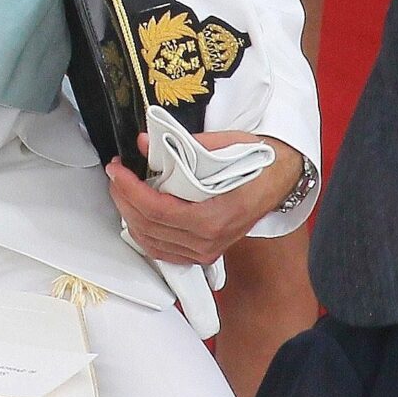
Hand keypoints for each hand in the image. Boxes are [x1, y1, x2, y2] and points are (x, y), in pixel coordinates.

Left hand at [105, 131, 304, 267]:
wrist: (281, 179)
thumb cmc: (258, 162)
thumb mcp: (223, 144)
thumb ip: (181, 145)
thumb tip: (144, 142)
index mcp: (214, 216)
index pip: (158, 210)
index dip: (130, 190)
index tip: (117, 170)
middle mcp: (209, 240)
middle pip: (150, 227)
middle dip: (124, 199)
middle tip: (115, 175)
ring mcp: (207, 250)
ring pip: (152, 243)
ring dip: (130, 217)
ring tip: (122, 191)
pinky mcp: (204, 253)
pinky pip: (164, 251)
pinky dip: (145, 234)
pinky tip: (137, 214)